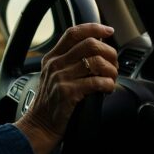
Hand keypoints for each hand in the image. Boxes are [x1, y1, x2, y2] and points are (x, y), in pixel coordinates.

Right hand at [14, 24, 117, 153]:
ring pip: (96, 62)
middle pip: (89, 44)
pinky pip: (96, 82)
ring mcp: (61, 78)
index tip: (108, 31)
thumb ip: (68, 61)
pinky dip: (108, 84)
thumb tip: (96, 49)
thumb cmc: (51, 103)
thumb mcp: (53, 76)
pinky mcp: (68, 92)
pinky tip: (107, 89)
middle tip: (113, 63)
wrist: (40, 125)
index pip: (73, 33)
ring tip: (111, 78)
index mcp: (52, 57)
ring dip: (111, 70)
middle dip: (109, 52)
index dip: (93, 28)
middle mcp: (55, 64)